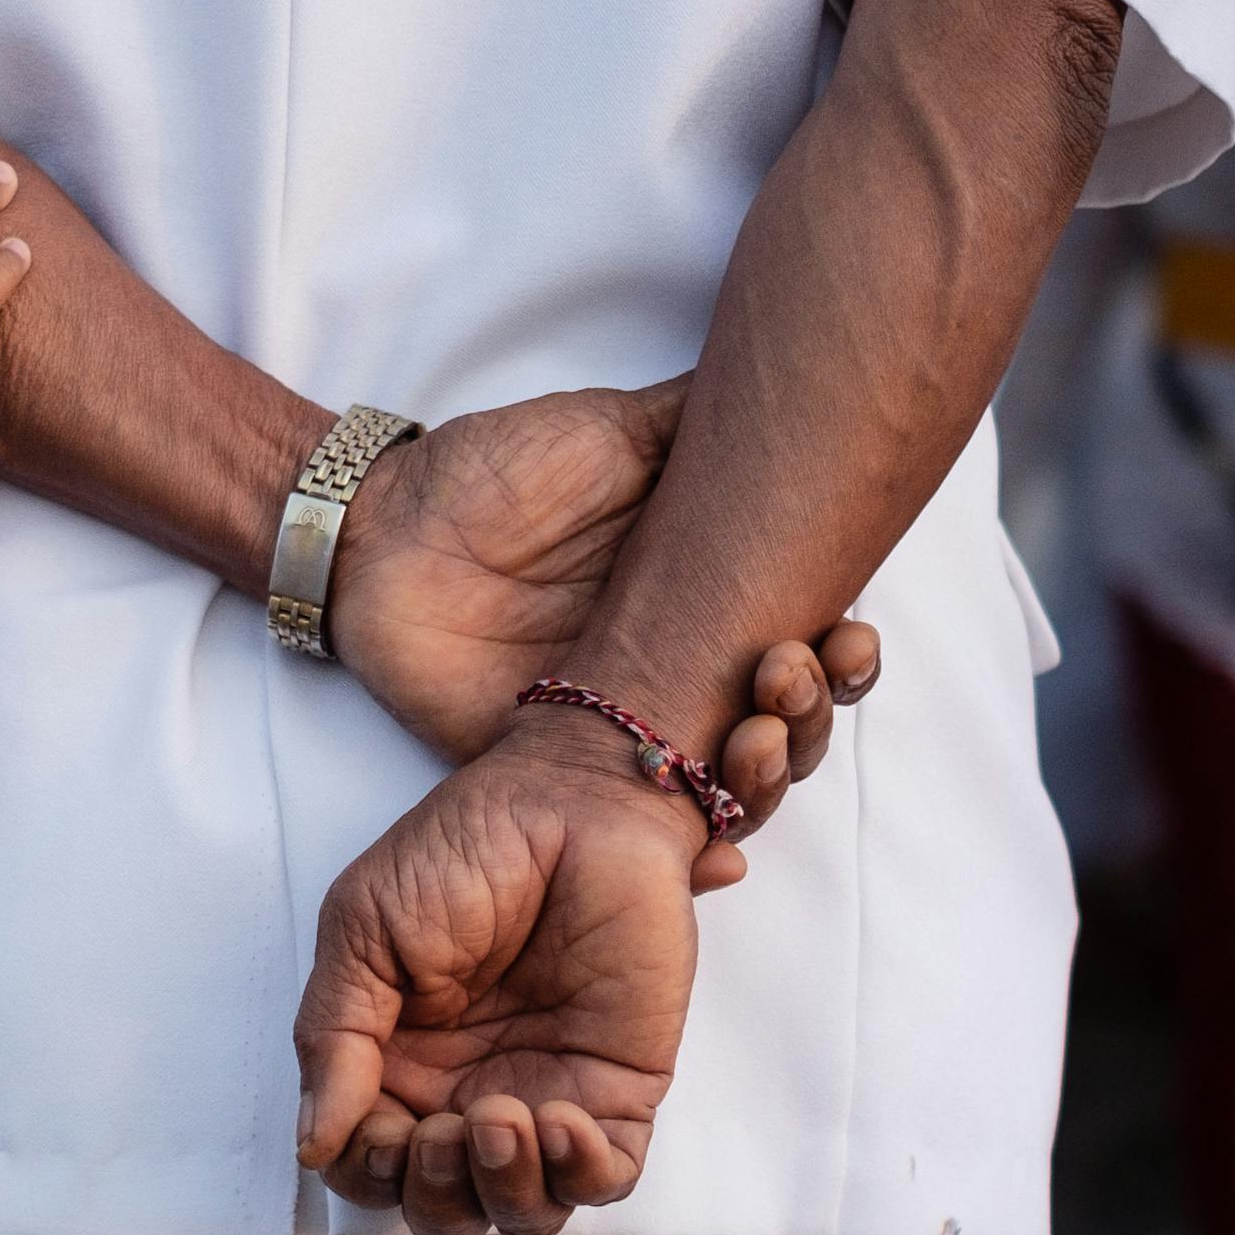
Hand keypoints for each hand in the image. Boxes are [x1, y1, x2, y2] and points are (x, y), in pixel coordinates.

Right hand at [292, 711, 701, 1234]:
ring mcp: (544, 1095)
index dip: (367, 1171)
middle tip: (444, 1130)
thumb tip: (311, 1142)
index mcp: (395, 1064)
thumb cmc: (464, 849)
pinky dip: (577, 1173)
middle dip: (432, 1194)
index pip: (367, 1166)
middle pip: (439, 1208)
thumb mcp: (363, 929)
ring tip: (500, 1118)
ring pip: (519, 1209)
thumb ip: (333, 1036)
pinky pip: (603, 1178)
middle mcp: (464, 1092)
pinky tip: (558, 1117)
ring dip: (499, 1190)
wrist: (574, 801)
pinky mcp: (617, 1090)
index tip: (383, 1129)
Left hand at [325, 386, 879, 885]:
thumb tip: (807, 376)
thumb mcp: (615, 434)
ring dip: (765, 780)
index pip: (808, 646)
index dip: (846, 656)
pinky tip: (721, 858)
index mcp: (707, 604)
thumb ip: (703, 424)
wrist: (383, 525)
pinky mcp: (556, 779)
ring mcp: (622, 736)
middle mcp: (679, 677)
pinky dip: (690, 858)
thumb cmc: (499, 471)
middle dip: (810, 716)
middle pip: (784, 729)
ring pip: (726, 790)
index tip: (852, 635)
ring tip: (755, 741)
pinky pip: (631, 839)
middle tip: (785, 676)